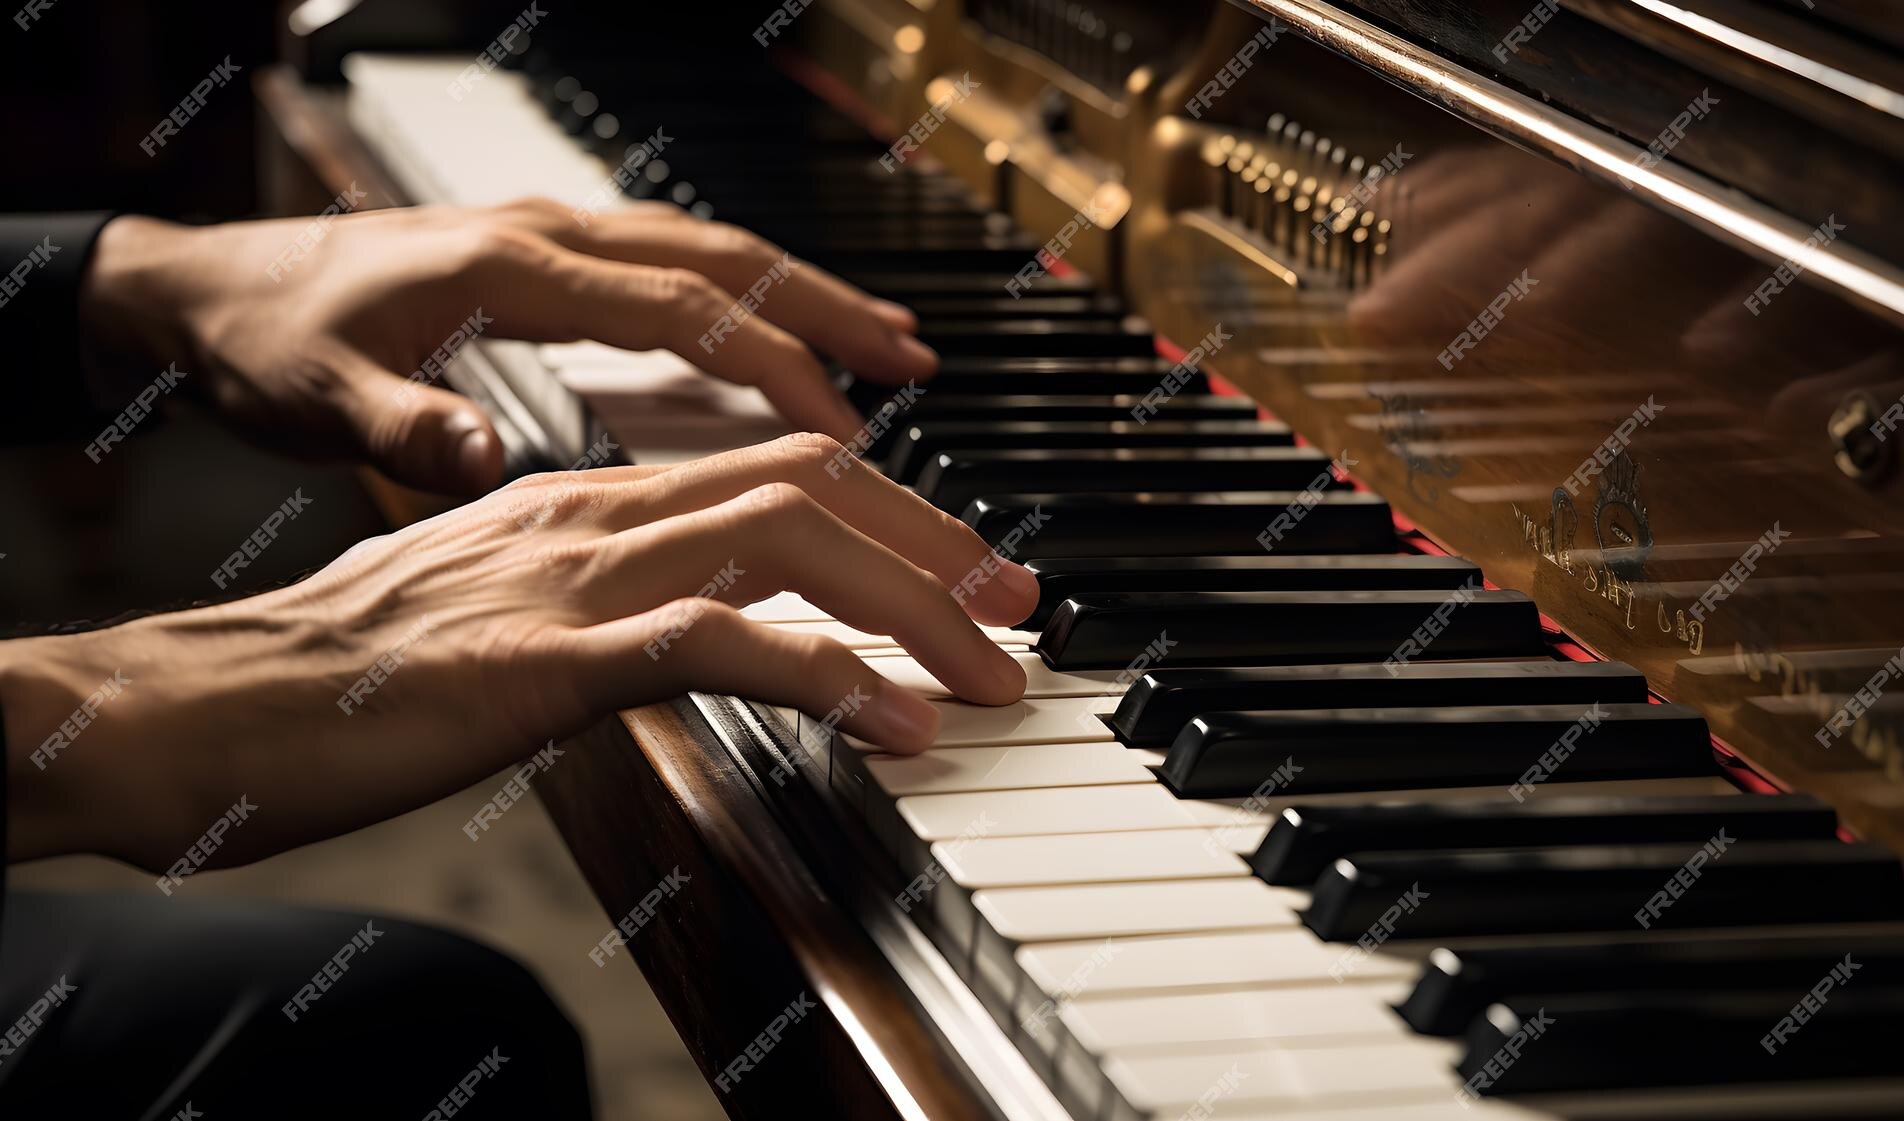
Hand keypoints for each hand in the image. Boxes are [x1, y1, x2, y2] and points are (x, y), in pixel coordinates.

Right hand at [1, 434, 1035, 871]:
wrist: (221, 700)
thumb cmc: (354, 675)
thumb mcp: (507, 617)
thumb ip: (608, 609)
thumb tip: (702, 635)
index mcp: (590, 497)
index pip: (778, 472)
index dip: (894, 513)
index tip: (967, 573)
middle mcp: (599, 510)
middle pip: (812, 485)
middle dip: (936, 546)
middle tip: (1018, 613)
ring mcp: (578, 573)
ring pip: (790, 542)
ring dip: (913, 607)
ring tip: (990, 677)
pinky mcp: (551, 651)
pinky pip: (721, 641)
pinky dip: (826, 673)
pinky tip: (891, 722)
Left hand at [80, 199, 937, 492]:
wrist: (203, 286)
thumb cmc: (263, 340)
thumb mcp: (316, 398)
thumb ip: (405, 428)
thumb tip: (483, 456)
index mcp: (508, 269)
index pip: (681, 308)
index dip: (773, 366)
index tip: (846, 427)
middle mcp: (546, 239)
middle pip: (724, 258)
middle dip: (827, 309)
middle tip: (915, 361)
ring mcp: (550, 241)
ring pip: (710, 252)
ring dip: (800, 297)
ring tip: (883, 349)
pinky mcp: (543, 260)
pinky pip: (674, 268)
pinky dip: (743, 300)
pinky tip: (771, 341)